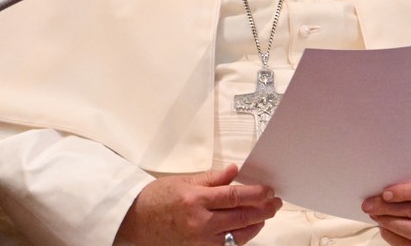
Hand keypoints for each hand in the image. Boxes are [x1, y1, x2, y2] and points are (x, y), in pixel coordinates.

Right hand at [116, 164, 282, 245]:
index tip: (268, 191)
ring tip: (264, 215)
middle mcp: (199, 222)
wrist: (135, 221)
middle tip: (275, 203)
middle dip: (263, 210)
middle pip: (241, 217)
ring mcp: (200, 241)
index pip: (234, 196)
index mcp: (196, 199)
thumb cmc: (157, 199)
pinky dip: (239, 238)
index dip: (256, 194)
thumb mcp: (184, 181)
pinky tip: (247, 229)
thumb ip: (212, 178)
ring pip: (238, 236)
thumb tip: (234, 171)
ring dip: (255, 225)